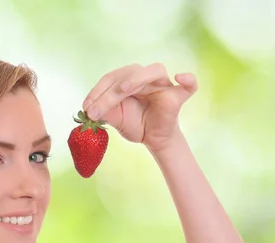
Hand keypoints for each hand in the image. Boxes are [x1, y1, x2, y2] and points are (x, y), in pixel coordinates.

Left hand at [82, 63, 197, 150]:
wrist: (152, 139)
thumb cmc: (135, 124)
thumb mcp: (116, 119)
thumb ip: (106, 111)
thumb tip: (91, 109)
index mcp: (129, 79)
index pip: (112, 78)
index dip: (97, 91)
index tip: (85, 107)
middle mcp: (146, 77)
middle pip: (128, 75)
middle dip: (109, 92)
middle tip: (94, 110)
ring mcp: (163, 85)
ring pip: (154, 71)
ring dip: (137, 78)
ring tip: (123, 89)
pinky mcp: (177, 96)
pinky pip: (189, 85)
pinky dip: (188, 80)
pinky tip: (180, 77)